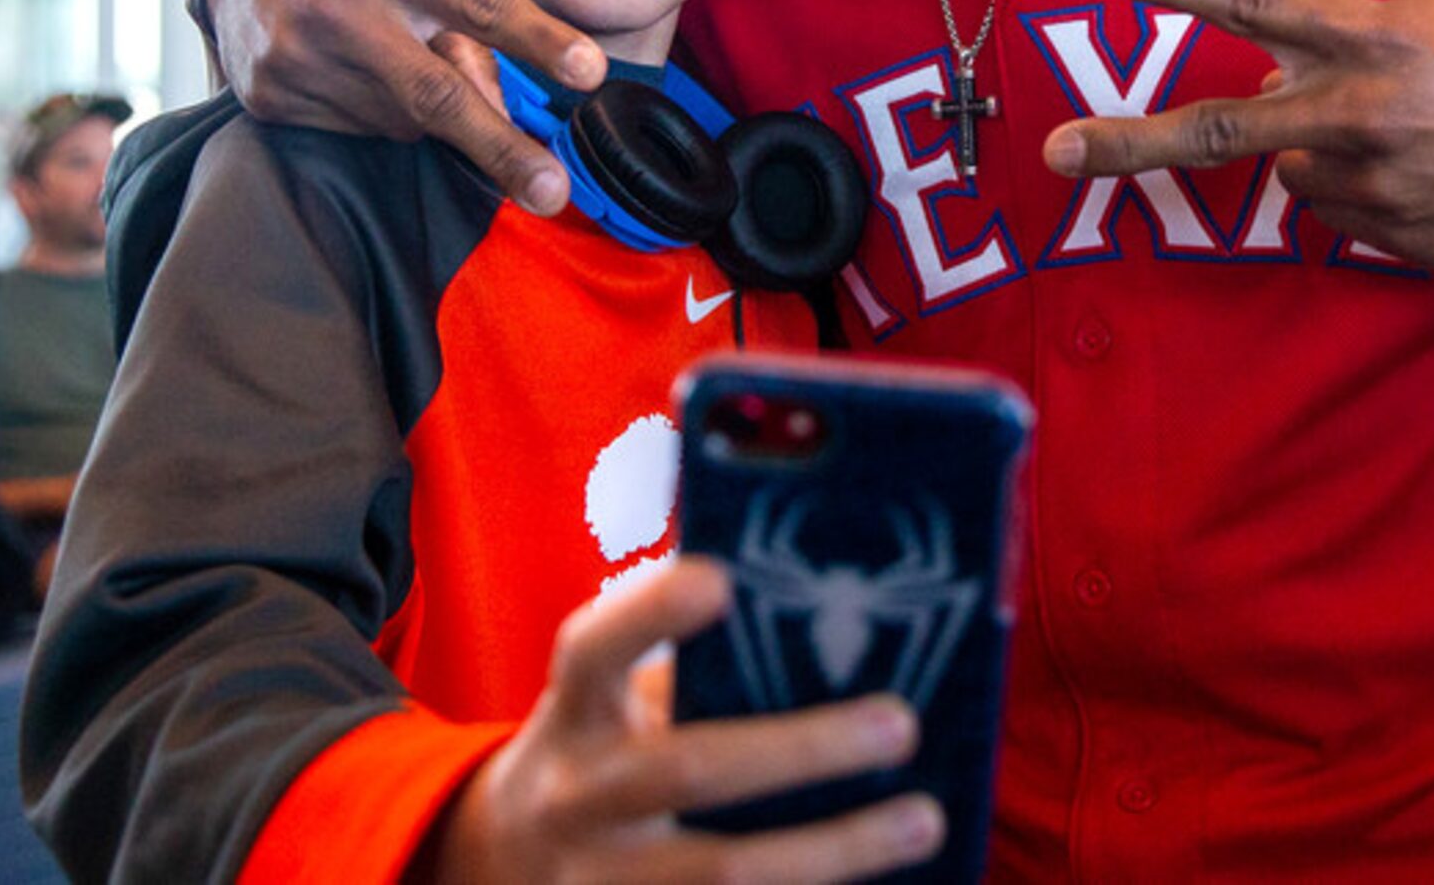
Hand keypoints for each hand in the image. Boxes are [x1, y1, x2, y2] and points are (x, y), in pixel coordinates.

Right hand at [211, 0, 602, 214]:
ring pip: (403, 123)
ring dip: (426, 115)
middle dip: (501, 148)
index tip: (592, 73)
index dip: (541, 41)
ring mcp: (301, 59)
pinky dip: (378, 118)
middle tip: (551, 191)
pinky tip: (355, 78)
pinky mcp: (272, 99)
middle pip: (438, 93)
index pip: (482, 5)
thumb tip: (499, 98)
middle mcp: (344, 10)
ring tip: (397, 64)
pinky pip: (358, 132)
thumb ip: (458, 15)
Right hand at [425, 558, 942, 883]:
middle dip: (801, 750)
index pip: (595, 649)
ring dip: (834, 850)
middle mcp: (575, 796)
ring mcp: (596, 882)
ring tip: (925, 819)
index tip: (721, 580)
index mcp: (576, 711)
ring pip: (721, 874)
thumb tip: (833, 619)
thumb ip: (696, 668)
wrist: (507, 865)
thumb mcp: (617, 702)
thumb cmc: (610, 751)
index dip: (651, 613)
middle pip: (686, 770)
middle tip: (901, 724)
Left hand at [1041, 0, 1433, 272]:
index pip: (1257, 4)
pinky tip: (1432, 174)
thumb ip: (1343, 47)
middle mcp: (1360, 113)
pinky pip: (1342, 213)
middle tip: (1056, 152)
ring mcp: (1374, 186)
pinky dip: (1365, 193)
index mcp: (1373, 41)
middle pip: (1220, 128)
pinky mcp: (1394, 239)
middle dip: (1128, 143)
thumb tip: (1269, 83)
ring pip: (1295, 171)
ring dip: (1322, 153)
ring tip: (1410, 137)